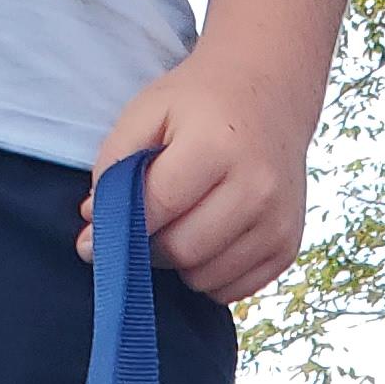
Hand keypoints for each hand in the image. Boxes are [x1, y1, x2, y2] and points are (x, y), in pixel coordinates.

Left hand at [83, 17, 332, 304]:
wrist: (269, 94)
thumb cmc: (200, 104)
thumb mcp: (147, 113)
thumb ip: (114, 167)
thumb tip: (95, 235)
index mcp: (218, 146)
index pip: (158, 207)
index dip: (121, 224)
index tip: (97, 233)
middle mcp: (257, 188)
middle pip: (183, 251)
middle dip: (151, 247)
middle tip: (145, 225)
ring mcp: (278, 222)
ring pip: (207, 278)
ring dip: (181, 264)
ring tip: (180, 227)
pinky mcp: (289, 246)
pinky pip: (234, 289)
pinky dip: (210, 276)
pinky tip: (208, 241)